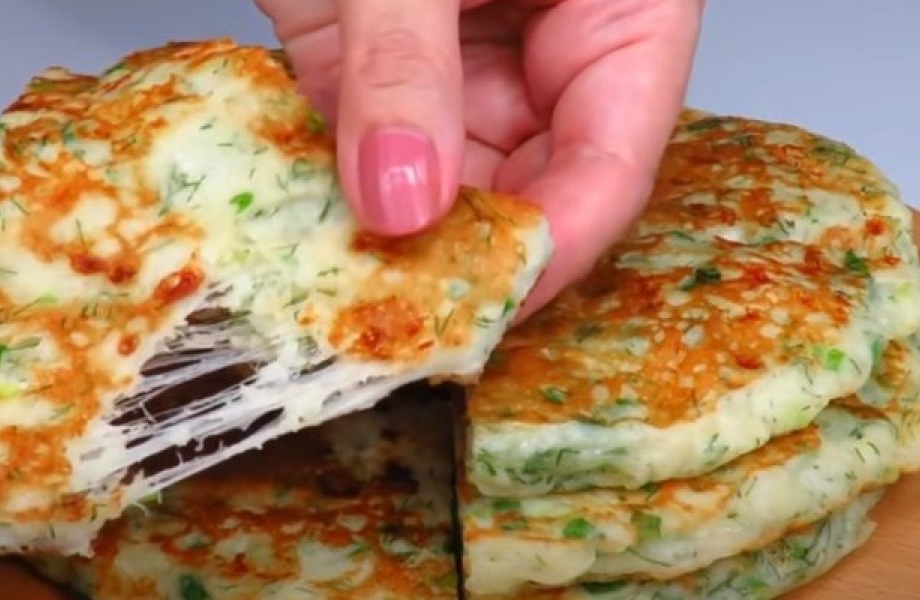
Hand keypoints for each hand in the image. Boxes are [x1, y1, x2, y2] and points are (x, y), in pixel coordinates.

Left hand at [257, 0, 702, 317]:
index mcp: (620, 12)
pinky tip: (299, 228)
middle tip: (400, 313)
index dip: (557, 244)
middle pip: (527, 189)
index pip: (612, 161)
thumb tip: (401, 201)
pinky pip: (363, 147)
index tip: (490, 304)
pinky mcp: (373, 63)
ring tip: (339, 285)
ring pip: (441, 183)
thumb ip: (408, 64)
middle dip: (465, 254)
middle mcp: (545, 51)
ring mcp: (457, 61)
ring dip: (390, 235)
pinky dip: (332, 189)